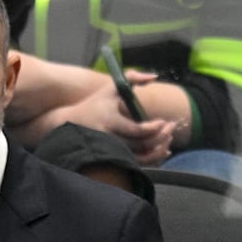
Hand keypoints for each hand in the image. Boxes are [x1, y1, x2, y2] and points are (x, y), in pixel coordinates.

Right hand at [12, 77, 175, 161]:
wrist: (70, 124)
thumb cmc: (94, 103)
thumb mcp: (111, 87)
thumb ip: (132, 77)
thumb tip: (154, 77)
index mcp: (111, 121)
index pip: (136, 130)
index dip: (154, 128)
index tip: (164, 121)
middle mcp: (110, 138)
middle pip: (141, 145)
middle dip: (160, 138)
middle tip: (171, 127)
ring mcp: (111, 151)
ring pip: (140, 158)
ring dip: (158, 150)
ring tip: (168, 138)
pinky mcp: (113, 158)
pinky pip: (136, 164)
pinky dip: (152, 159)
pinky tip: (162, 150)